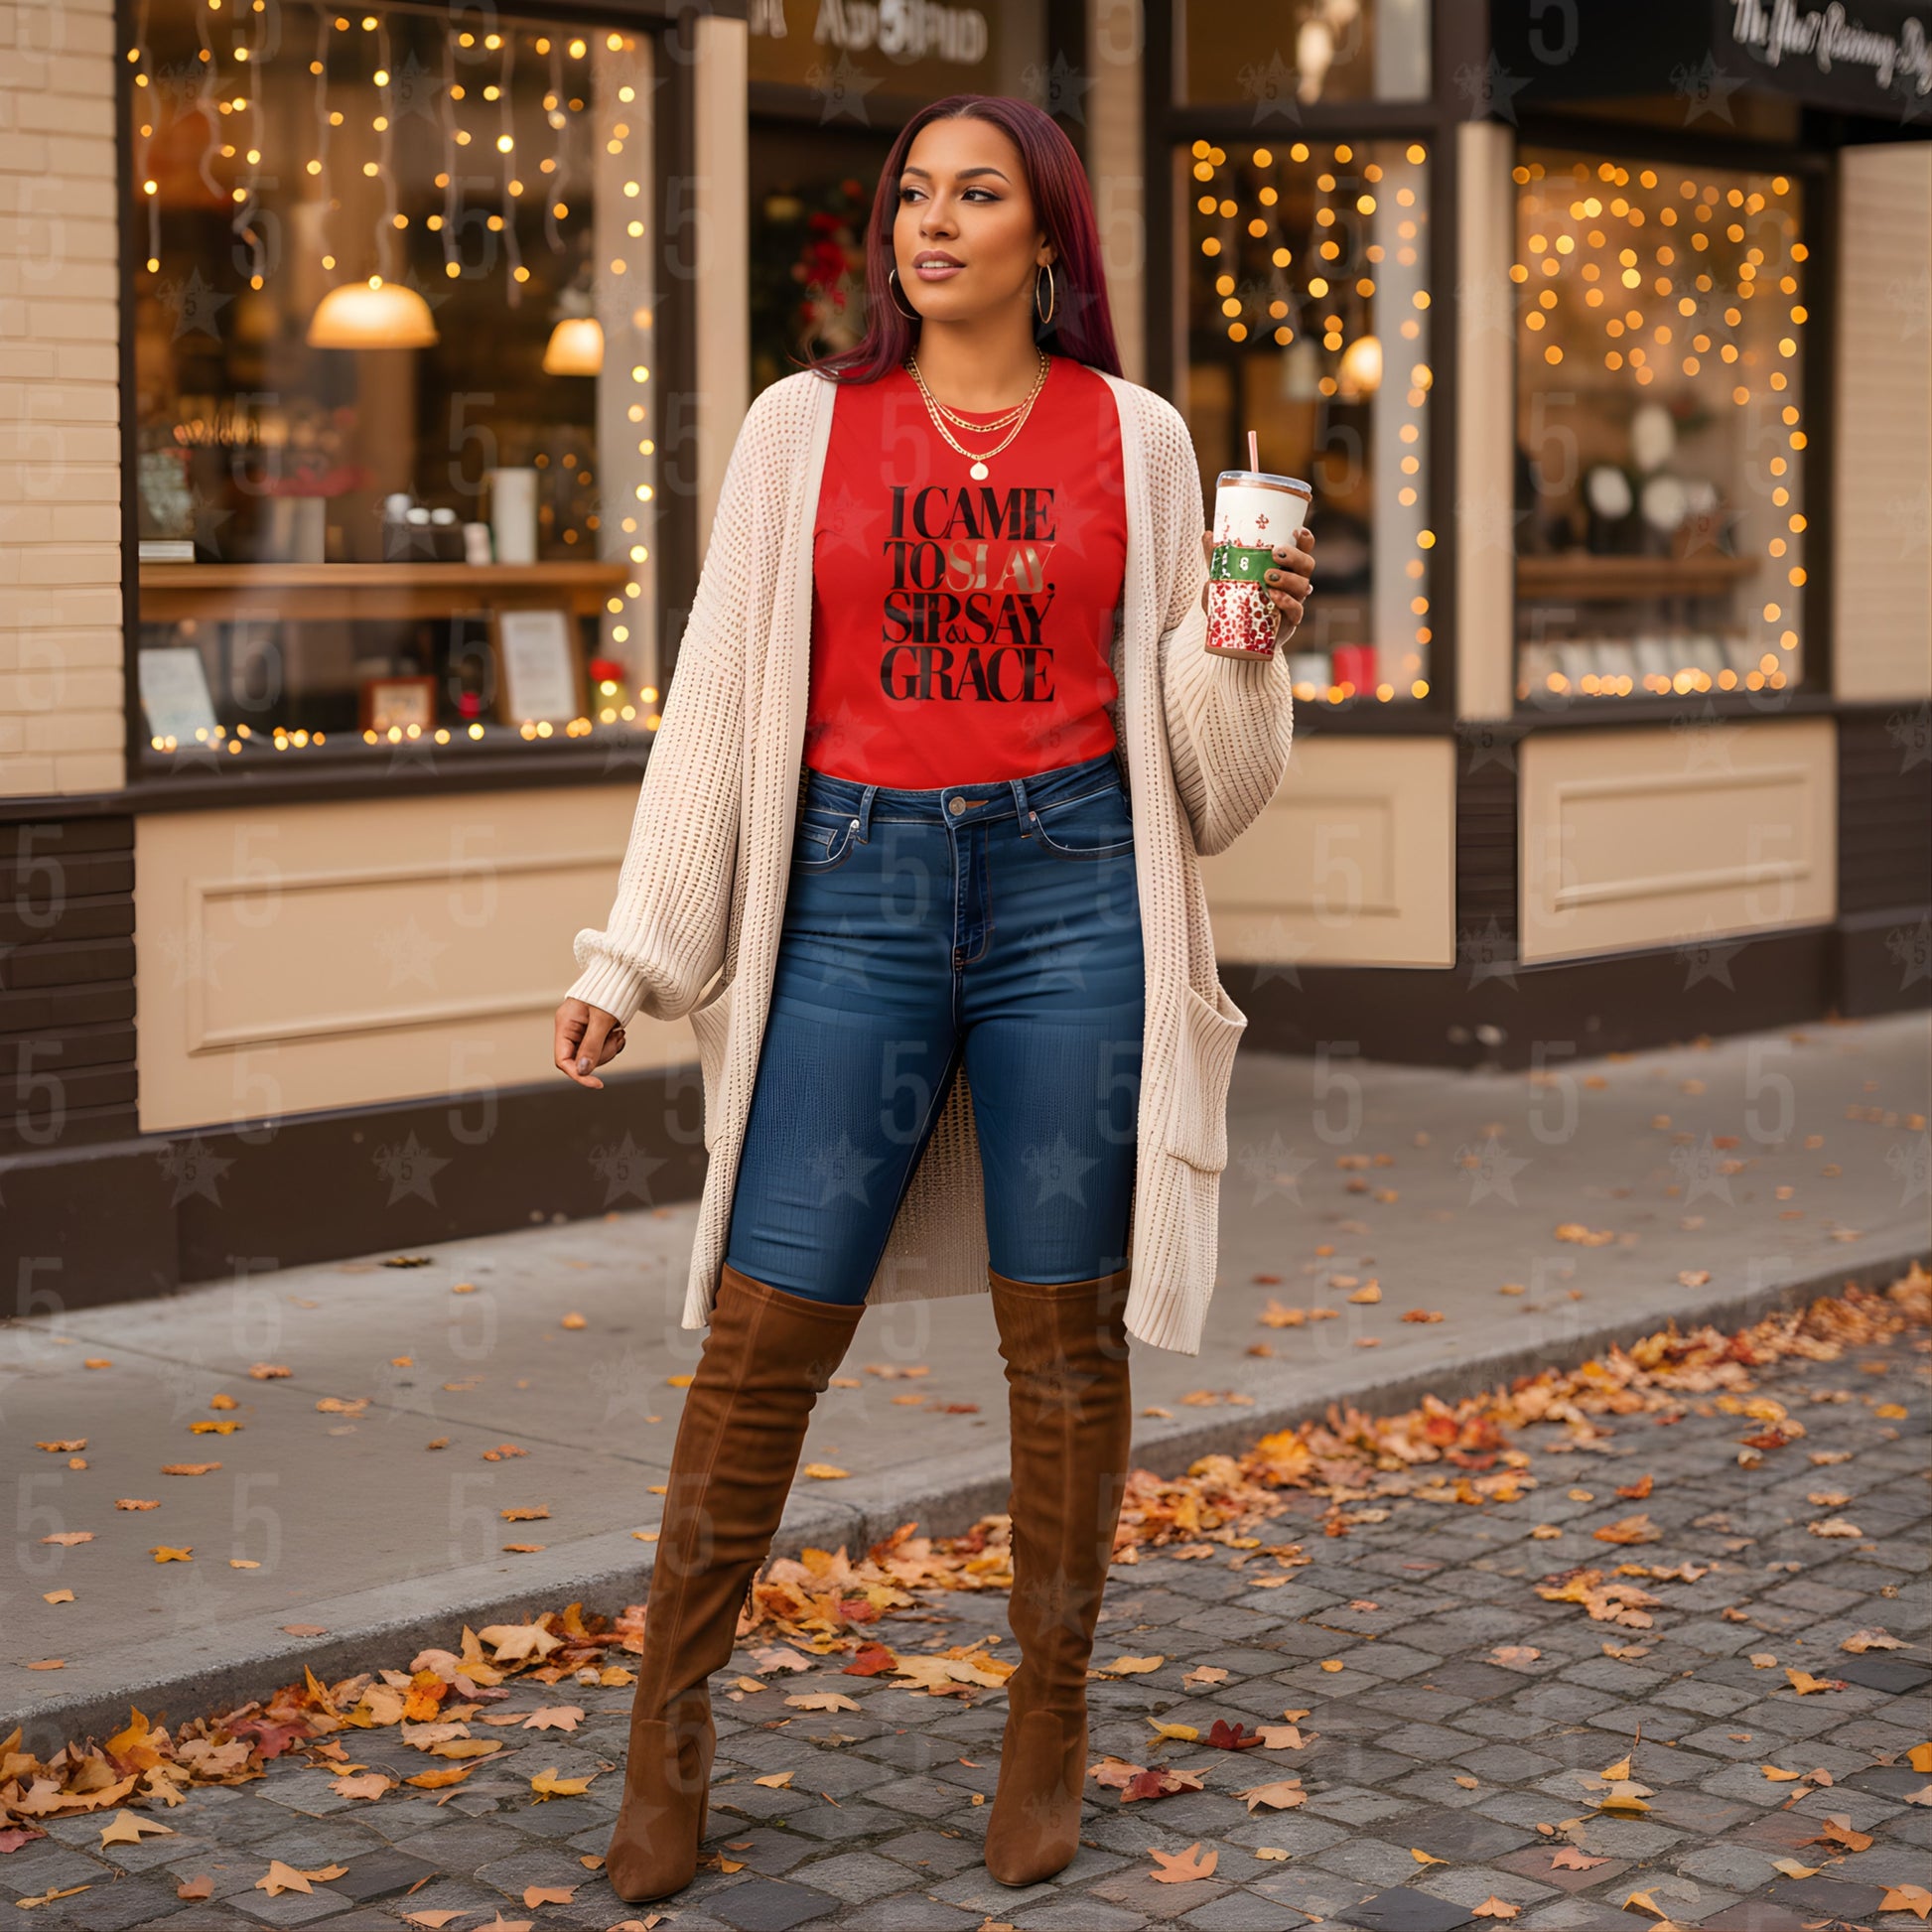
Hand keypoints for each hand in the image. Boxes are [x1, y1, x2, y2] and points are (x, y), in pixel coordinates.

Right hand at [554, 998, 626, 1089]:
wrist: (624, 973)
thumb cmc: (610, 989)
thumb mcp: (602, 1019)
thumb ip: (591, 1045)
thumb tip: (583, 1071)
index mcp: (565, 1024)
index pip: (563, 1060)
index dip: (578, 1075)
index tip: (597, 1084)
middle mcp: (571, 1029)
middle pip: (581, 1060)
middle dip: (601, 1055)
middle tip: (617, 1038)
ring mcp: (583, 1030)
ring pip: (594, 1056)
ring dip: (609, 1049)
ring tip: (619, 1032)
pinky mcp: (595, 1030)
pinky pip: (602, 1048)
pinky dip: (612, 1044)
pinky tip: (619, 1032)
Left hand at [1198, 527, 1318, 635]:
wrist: (1237, 639)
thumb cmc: (1238, 602)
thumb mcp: (1225, 579)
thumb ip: (1217, 559)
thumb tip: (1207, 535)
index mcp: (1284, 568)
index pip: (1302, 551)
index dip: (1305, 540)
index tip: (1298, 531)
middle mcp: (1293, 583)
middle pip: (1307, 565)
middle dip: (1295, 556)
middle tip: (1275, 553)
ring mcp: (1294, 602)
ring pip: (1304, 586)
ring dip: (1288, 578)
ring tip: (1268, 576)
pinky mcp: (1290, 622)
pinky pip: (1296, 610)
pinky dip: (1287, 602)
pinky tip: (1275, 597)